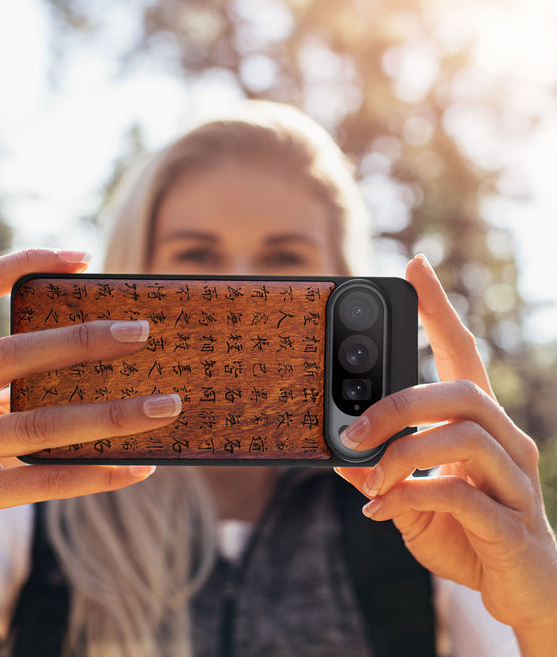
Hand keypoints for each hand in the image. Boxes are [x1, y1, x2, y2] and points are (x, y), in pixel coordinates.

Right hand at [0, 249, 181, 596]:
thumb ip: (12, 383)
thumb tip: (105, 356)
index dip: (20, 264)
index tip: (82, 258)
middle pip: (8, 355)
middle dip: (80, 340)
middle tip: (141, 332)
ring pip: (34, 425)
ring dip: (109, 415)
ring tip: (164, 406)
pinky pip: (39, 482)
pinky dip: (94, 474)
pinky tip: (137, 468)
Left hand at [335, 255, 556, 648]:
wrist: (521, 592)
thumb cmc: (466, 533)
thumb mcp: (410, 497)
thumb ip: (380, 472)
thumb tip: (337, 452)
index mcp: (479, 425)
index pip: (462, 352)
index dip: (439, 309)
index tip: (415, 266)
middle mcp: (506, 441)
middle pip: (461, 391)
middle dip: (398, 404)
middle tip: (352, 429)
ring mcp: (516, 481)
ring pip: (464, 436)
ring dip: (402, 454)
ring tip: (369, 479)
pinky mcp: (514, 524)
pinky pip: (461, 495)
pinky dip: (410, 497)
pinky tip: (381, 511)